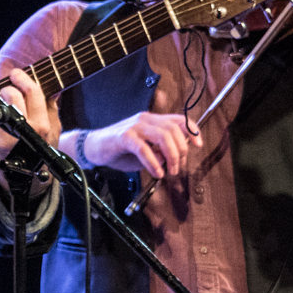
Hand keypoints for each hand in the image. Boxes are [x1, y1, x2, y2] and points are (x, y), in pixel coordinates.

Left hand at [0, 67, 60, 192]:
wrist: (25, 183)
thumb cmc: (40, 155)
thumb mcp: (53, 134)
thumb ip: (52, 110)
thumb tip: (53, 89)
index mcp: (42, 127)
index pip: (33, 93)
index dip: (24, 78)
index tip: (16, 73)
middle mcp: (23, 131)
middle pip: (13, 96)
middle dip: (9, 87)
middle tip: (8, 88)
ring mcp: (3, 138)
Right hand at [78, 112, 200, 177]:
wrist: (93, 148)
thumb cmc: (119, 151)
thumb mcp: (146, 151)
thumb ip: (160, 152)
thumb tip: (174, 158)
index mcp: (152, 120)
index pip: (179, 120)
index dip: (192, 131)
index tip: (198, 146)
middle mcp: (145, 119)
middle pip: (173, 129)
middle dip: (181, 150)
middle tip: (177, 167)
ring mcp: (134, 126)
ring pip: (163, 136)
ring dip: (171, 156)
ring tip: (169, 172)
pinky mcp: (124, 136)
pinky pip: (144, 148)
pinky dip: (154, 163)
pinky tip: (156, 172)